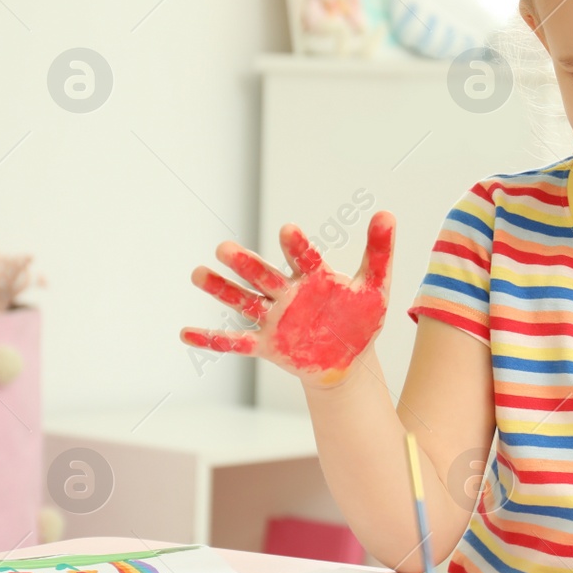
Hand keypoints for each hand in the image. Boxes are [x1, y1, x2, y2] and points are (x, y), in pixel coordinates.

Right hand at [181, 211, 395, 388]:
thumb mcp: (375, 287)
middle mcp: (287, 294)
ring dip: (222, 290)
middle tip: (224, 248)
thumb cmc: (360, 318)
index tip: (287, 230)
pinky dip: (212, 340)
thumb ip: (378, 252)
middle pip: (263, 276)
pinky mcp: (268, 345)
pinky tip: (185, 333)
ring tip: (198, 274)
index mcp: (313, 277)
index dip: (295, 246)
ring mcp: (275, 319)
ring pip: (244, 302)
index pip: (303, 258)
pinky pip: (236, 342)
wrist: (348, 358)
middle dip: (245, 264)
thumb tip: (387, 214)